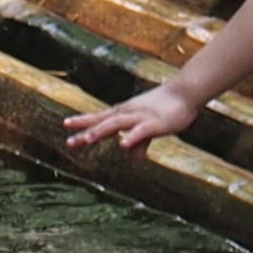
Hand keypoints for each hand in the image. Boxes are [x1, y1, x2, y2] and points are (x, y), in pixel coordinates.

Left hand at [65, 79, 200, 155]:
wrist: (186, 91)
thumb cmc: (167, 108)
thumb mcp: (150, 129)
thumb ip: (139, 144)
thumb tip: (132, 160)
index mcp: (125, 113)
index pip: (100, 117)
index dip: (84, 122)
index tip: (66, 126)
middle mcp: (129, 113)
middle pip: (103, 122)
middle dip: (86, 131)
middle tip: (69, 142)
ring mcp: (141, 117)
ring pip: (117, 124)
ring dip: (101, 131)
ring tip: (86, 139)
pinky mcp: (155, 123)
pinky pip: (141, 131)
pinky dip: (131, 137)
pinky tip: (122, 145)